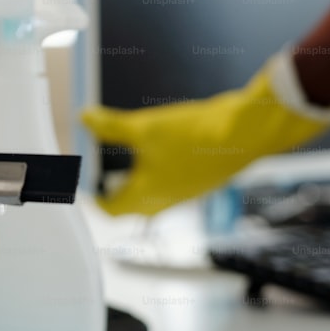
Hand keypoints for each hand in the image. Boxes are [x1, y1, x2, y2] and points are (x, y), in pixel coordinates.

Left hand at [81, 57, 329, 215]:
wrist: (246, 133)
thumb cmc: (200, 138)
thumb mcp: (146, 127)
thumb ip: (112, 126)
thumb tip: (87, 120)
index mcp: (147, 196)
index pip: (110, 210)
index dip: (93, 197)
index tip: (83, 182)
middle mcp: (167, 199)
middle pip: (130, 205)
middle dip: (112, 188)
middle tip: (99, 170)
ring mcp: (186, 190)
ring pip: (153, 193)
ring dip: (135, 178)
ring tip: (123, 156)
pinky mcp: (200, 177)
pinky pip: (171, 180)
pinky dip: (157, 168)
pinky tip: (157, 146)